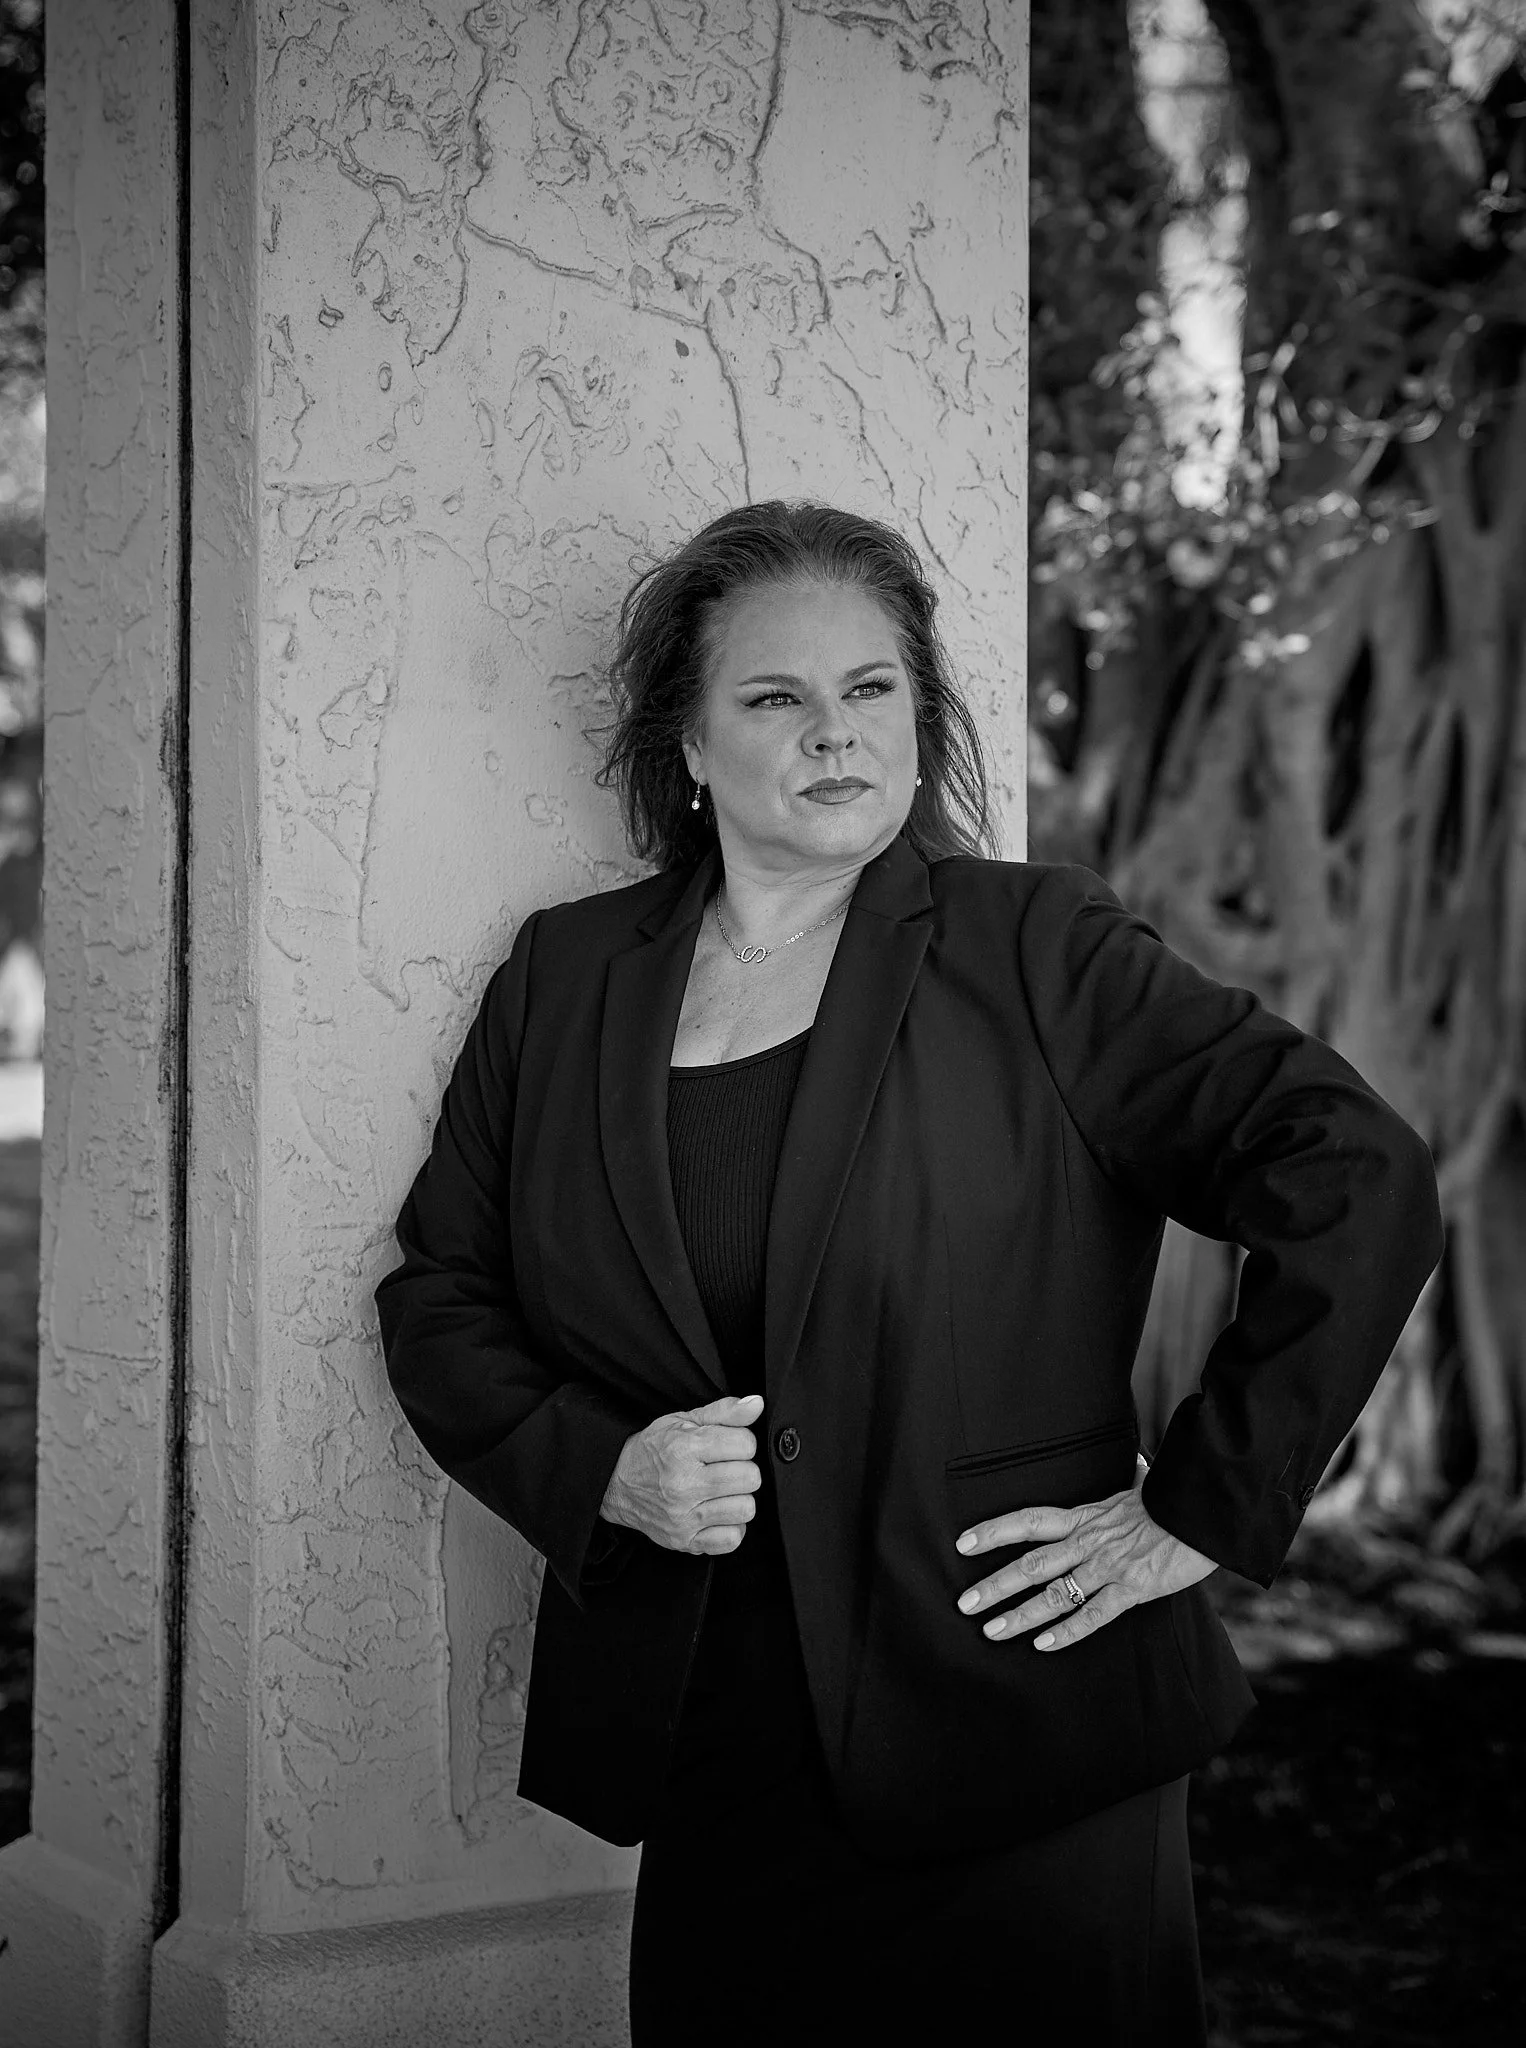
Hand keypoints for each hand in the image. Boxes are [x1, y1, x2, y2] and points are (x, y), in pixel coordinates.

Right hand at [601, 1392, 764, 1556]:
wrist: (617, 1483)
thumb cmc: (654, 1450)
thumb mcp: (684, 1420)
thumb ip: (725, 1411)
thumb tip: (756, 1404)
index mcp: (684, 1449)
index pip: (745, 1444)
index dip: (743, 1441)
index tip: (731, 1445)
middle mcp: (684, 1484)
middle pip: (750, 1478)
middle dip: (744, 1469)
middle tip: (727, 1467)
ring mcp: (684, 1517)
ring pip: (745, 1509)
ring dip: (740, 1498)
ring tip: (724, 1491)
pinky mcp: (686, 1541)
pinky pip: (732, 1539)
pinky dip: (731, 1526)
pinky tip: (719, 1512)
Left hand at [953, 1464, 1215, 1650]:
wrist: (1205, 1509)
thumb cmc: (1174, 1497)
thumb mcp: (1144, 1484)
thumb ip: (1132, 1476)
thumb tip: (1136, 1460)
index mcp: (1085, 1516)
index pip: (1029, 1521)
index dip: (994, 1531)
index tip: (963, 1543)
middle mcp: (1089, 1542)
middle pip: (1031, 1564)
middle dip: (994, 1585)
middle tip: (964, 1604)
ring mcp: (1109, 1567)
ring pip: (1054, 1595)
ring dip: (1020, 1616)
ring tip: (991, 1632)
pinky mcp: (1134, 1589)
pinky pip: (1094, 1615)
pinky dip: (1067, 1632)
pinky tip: (1043, 1645)